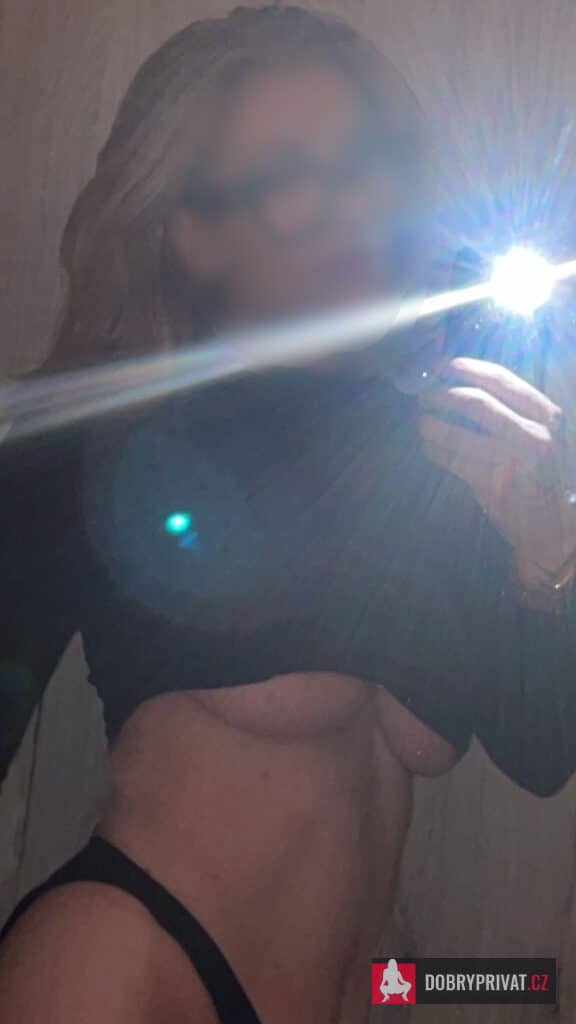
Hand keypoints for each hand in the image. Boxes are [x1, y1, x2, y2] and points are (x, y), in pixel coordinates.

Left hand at [418, 356, 575, 582]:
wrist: (556, 518)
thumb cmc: (541, 467)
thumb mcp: (536, 428)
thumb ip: (508, 405)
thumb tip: (455, 378)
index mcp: (545, 413)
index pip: (499, 378)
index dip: (464, 368)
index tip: (440, 367)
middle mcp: (534, 434)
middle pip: (475, 402)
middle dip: (441, 394)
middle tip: (423, 394)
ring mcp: (515, 462)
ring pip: (458, 433)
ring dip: (431, 423)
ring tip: (422, 420)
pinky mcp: (494, 486)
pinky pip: (453, 461)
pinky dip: (434, 450)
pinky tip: (429, 445)